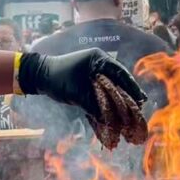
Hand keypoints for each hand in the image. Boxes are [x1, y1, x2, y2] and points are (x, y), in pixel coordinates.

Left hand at [17, 48, 147, 118]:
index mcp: (98, 59)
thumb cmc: (57, 79)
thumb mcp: (76, 93)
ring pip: (111, 85)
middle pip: (119, 80)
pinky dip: (108, 99)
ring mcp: (94, 71)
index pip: (120, 73)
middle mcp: (99, 63)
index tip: (141, 98)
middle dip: (128, 94)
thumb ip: (94, 105)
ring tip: (132, 110)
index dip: (132, 87)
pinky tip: (116, 108)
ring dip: (120, 98)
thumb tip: (109, 120)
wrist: (38, 76)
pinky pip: (102, 90)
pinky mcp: (88, 80)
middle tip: (140, 107)